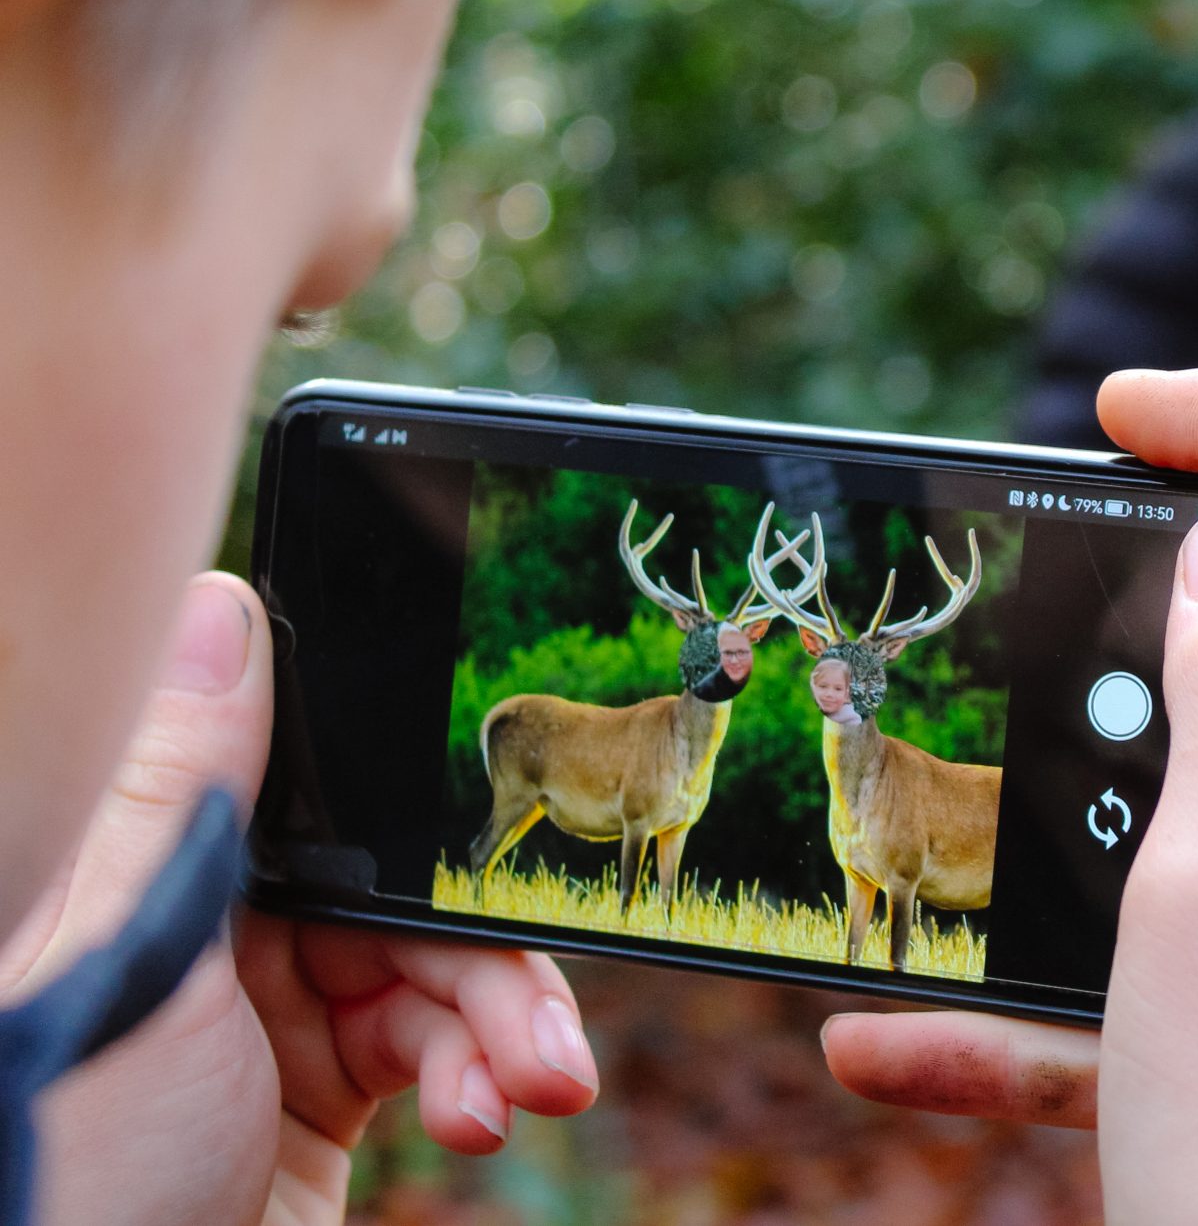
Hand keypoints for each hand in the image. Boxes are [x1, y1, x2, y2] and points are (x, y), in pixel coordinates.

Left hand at [0, 574, 598, 1225]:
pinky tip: (493, 1112)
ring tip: (537, 1084)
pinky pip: (444, 1048)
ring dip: (507, 1025)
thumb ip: (182, 792)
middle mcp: (220, 932)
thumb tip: (220, 608)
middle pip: (405, 889)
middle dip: (490, 948)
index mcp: (157, 874)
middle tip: (545, 1009)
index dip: (414, 796)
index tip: (508, 809)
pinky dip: (486, 1074)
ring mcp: (276, 1018)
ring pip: (442, 971)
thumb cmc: (73, 1176)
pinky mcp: (325, 1096)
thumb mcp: (134, 966)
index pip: (313, 790)